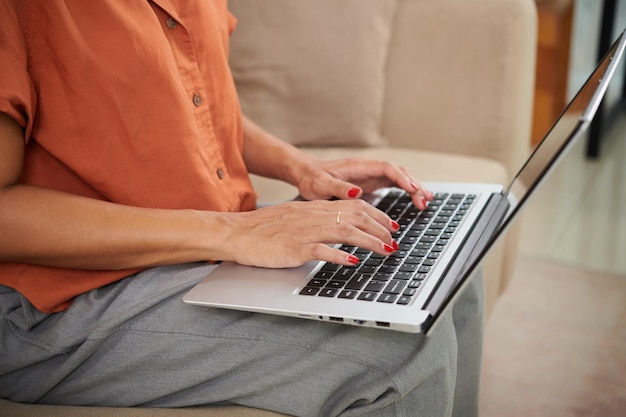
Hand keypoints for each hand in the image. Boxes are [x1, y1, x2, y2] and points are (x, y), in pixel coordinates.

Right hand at [222, 199, 399, 267]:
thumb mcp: (296, 218)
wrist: (238, 232)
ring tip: (386, 249)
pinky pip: (321, 250)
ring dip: (369, 241)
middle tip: (396, 240)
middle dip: (381, 228)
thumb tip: (342, 228)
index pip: (354, 206)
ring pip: (345, 231)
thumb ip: (318, 220)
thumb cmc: (265, 229)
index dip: (377, 215)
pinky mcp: (294, 247)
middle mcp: (314, 216)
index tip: (392, 225)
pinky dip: (339, 255)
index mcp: (315, 208)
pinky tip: (353, 261)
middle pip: (355, 216)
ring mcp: (305, 232)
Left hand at [296, 158, 433, 208]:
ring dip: (414, 188)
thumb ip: (338, 188)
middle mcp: (368, 169)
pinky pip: (394, 184)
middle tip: (424, 201)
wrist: (306, 175)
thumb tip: (357, 192)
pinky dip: (407, 191)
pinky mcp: (372, 183)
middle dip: (413, 185)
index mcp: (358, 167)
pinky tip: (416, 200)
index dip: (401, 178)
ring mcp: (371, 175)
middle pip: (398, 172)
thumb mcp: (320, 185)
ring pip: (399, 178)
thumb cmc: (312, 179)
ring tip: (427, 201)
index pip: (387, 168)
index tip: (412, 189)